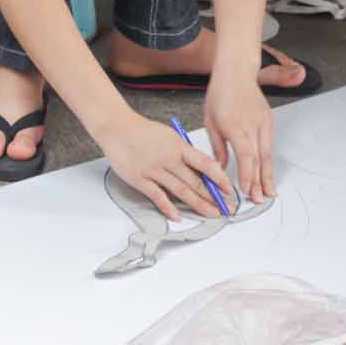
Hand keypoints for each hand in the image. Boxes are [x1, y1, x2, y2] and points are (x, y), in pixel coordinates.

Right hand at [103, 110, 234, 220]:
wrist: (116, 128)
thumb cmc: (142, 131)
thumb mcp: (169, 136)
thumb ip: (184, 152)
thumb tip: (201, 170)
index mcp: (178, 146)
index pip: (205, 164)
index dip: (219, 178)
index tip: (228, 189)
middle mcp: (168, 158)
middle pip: (196, 181)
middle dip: (213, 197)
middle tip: (226, 207)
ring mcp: (154, 170)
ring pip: (181, 191)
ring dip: (198, 204)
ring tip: (211, 213)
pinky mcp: (140, 179)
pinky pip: (157, 196)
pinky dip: (169, 207)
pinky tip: (178, 216)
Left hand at [202, 70, 275, 203]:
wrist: (236, 73)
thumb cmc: (220, 95)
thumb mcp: (211, 122)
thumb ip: (218, 147)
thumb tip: (221, 168)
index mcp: (236, 127)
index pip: (246, 156)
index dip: (247, 175)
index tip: (246, 190)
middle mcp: (253, 126)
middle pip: (259, 159)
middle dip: (260, 182)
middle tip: (259, 199)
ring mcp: (263, 124)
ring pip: (268, 154)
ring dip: (268, 174)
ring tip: (268, 191)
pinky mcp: (268, 121)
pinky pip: (269, 145)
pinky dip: (269, 160)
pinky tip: (268, 172)